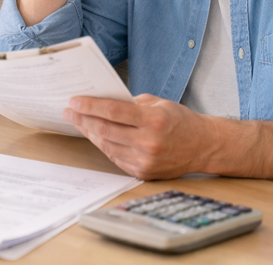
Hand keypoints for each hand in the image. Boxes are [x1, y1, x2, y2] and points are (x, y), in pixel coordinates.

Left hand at [63, 94, 216, 178]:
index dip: (90, 106)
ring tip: (79, 122)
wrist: (203, 147)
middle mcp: (149, 142)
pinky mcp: (143, 172)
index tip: (74, 101)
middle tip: (69, 111)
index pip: (113, 112)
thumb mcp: (158, 103)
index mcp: (153, 120)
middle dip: (83, 119)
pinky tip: (95, 135)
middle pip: (105, 130)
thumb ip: (131, 103)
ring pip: (107, 145)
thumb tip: (101, 101)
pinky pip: (115, 157)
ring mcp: (145, 160)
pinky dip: (103, 145)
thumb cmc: (179, 120)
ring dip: (89, 132)